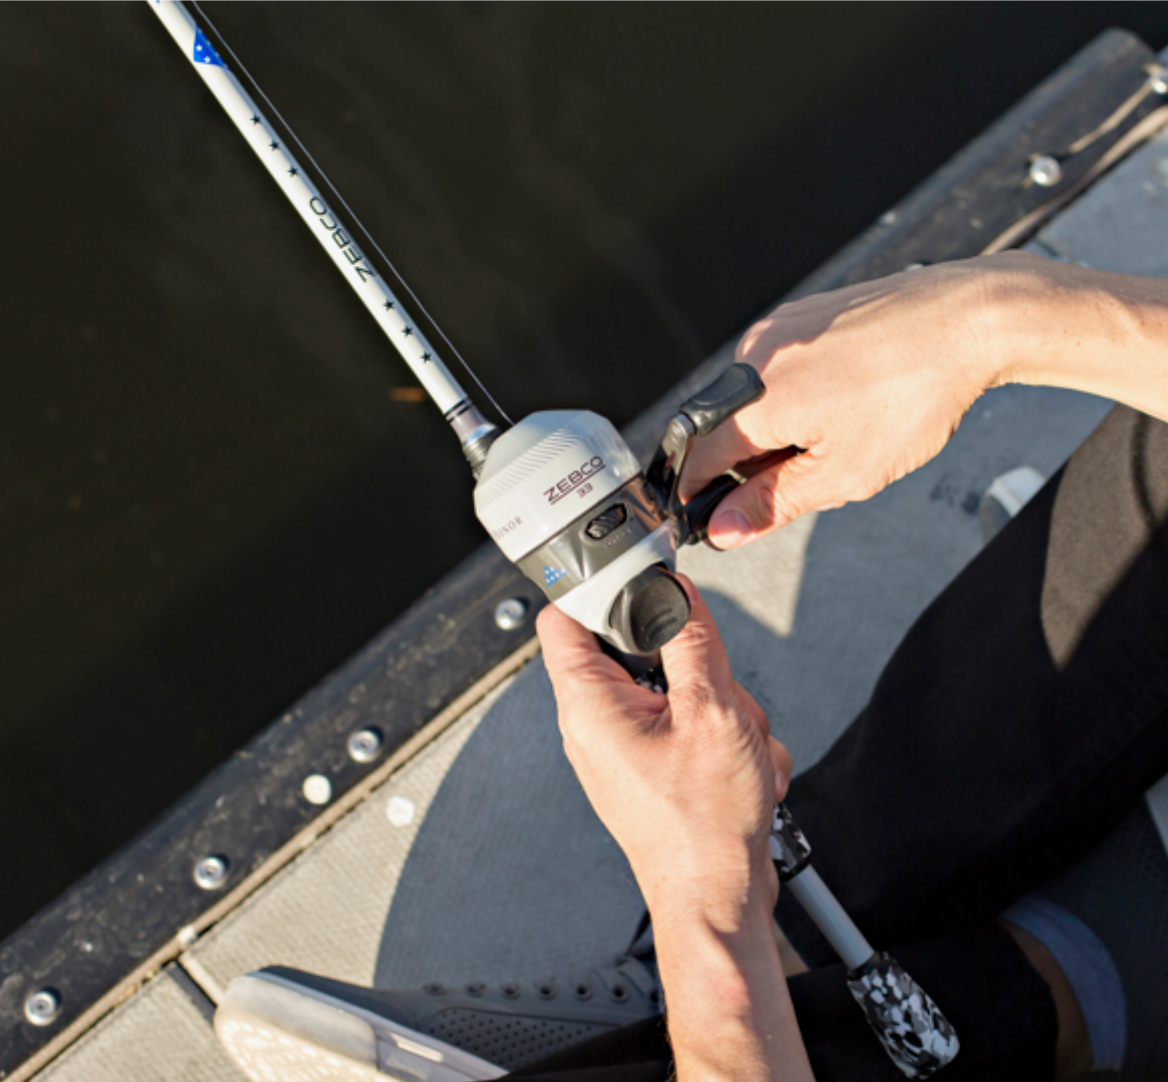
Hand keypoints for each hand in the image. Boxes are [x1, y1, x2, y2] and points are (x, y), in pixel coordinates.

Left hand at [539, 582, 813, 1081]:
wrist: (718, 902)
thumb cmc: (703, 832)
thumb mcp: (713, 714)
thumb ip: (693, 641)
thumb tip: (678, 595)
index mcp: (589, 705)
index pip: (561, 617)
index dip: (592, 585)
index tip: (629, 568)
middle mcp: (596, 724)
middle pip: (632, 646)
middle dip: (689, 658)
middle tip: (714, 685)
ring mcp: (624, 746)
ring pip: (673, 684)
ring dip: (718, 703)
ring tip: (735, 744)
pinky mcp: (651, 764)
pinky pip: (687, 721)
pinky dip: (721, 734)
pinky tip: (740, 766)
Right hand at [682, 253, 1032, 547]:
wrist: (968, 320)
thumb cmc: (918, 389)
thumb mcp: (846, 472)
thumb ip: (773, 503)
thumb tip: (725, 528)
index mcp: (758, 397)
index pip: (699, 459)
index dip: (703, 496)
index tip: (714, 517)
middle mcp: (756, 354)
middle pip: (728, 428)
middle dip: (759, 462)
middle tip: (814, 475)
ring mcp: (777, 329)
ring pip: (755, 400)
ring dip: (783, 429)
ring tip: (845, 430)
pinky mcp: (798, 315)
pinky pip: (777, 370)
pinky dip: (799, 396)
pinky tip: (846, 400)